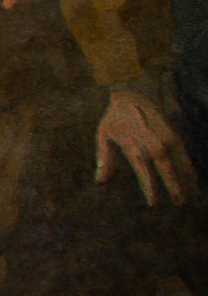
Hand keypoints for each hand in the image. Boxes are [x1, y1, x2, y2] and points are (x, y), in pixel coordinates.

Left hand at [97, 88, 194, 205]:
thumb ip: (104, 159)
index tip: (154, 203)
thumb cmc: (115, 117)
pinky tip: (195, 179)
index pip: (144, 173)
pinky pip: (185, 155)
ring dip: (187, 180)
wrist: (134, 92)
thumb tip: (99, 181)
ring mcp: (165, 139)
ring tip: (193, 196)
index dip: (149, 188)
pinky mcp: (174, 134)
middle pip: (166, 170)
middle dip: (174, 188)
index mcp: (134, 147)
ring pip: (180, 163)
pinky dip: (190, 167)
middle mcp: (152, 144)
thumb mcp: (104, 135)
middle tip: (180, 203)